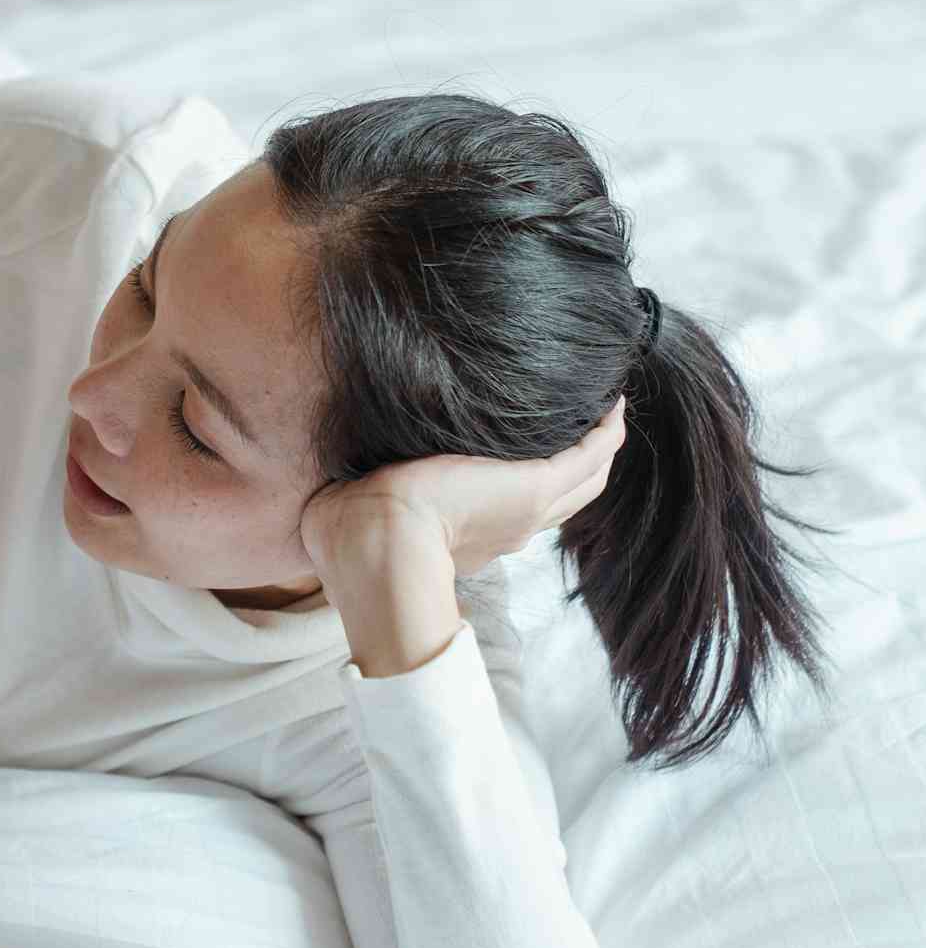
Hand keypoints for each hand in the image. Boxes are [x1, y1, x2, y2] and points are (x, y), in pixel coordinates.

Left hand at [300, 398, 626, 577]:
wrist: (374, 549)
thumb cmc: (348, 538)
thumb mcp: (359, 510)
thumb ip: (359, 494)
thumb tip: (335, 477)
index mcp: (468, 538)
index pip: (510, 511)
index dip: (525, 485)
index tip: (524, 458)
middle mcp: (507, 529)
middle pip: (565, 498)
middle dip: (579, 463)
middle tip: (588, 425)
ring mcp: (528, 509)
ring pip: (585, 478)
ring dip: (599, 444)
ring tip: (605, 408)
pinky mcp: (535, 485)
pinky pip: (591, 452)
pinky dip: (605, 428)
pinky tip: (612, 398)